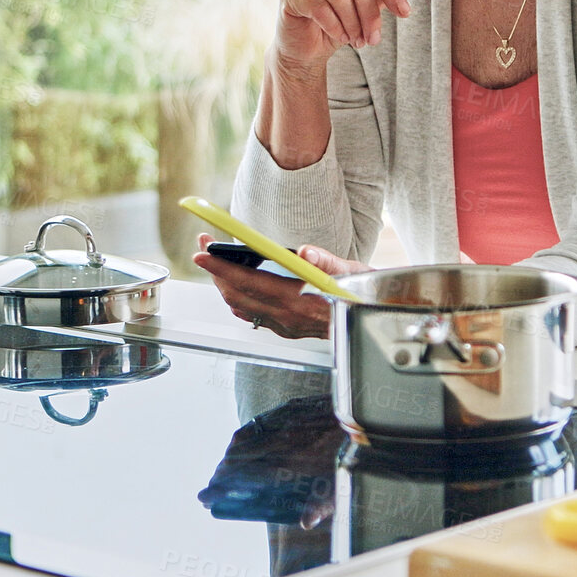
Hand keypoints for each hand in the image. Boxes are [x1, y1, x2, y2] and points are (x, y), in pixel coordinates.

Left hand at [191, 233, 371, 338]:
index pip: (251, 283)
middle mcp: (289, 317)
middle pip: (238, 295)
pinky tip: (235, 283)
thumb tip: (305, 252)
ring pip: (241, 306)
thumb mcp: (354, 272)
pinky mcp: (287, 329)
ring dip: (223, 283)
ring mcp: (286, 326)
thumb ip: (327, 261)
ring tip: (215, 260)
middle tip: (204, 247)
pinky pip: (252, 315)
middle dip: (214, 271)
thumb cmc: (364, 296)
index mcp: (302, 301)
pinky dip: (237, 297)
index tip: (203, 253)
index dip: (222, 269)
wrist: (372, 324)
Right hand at [273, 0, 417, 71]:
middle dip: (371, 15)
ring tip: (356, 41)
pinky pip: (320, 8)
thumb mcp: (368, 6)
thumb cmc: (338, 23)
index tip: (405, 13)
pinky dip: (335, 27)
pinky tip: (340, 37)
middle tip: (373, 40)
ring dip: (353, 25)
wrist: (306, 48)